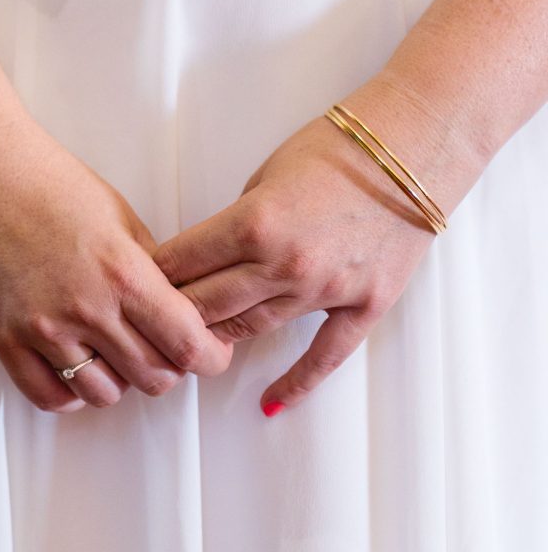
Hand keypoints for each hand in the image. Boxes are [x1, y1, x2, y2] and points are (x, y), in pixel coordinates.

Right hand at [0, 113, 232, 412]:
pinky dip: (72, 392)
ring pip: (105, 394)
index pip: (188, 345)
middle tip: (163, 349)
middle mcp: (86, 309)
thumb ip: (155, 273)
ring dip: (120, 380)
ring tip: (114, 352)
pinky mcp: (4, 339)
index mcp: (125, 274)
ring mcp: (42, 329)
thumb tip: (182, 314)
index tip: (211, 352)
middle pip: (154, 378)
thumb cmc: (53, 186)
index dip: (210, 357)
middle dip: (169, 368)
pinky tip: (77, 366)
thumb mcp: (124, 221)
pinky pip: (50, 397)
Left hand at [154, 79, 476, 413]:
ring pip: (251, 329)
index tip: (137, 284)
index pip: (183, 263)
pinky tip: (270, 404)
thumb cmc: (338, 149)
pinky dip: (296, 383)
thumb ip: (237, 221)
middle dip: (173, 312)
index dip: (154, 275)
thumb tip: (209, 256)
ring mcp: (325, 290)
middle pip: (207, 305)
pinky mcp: (363, 304)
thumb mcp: (267, 174)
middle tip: (153, 321)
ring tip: (192, 348)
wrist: (413, 147)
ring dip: (218, 338)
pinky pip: (324, 355)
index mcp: (254, 223)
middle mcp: (285, 264)